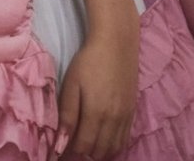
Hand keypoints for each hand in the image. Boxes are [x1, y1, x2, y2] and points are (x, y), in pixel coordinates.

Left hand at [53, 30, 137, 159]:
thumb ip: (67, 114)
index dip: (71, 153)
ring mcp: (126, 117)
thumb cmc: (88, 61)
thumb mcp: (71, 83)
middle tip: (72, 149)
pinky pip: (124, 139)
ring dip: (99, 152)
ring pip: (113, 148)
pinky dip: (113, 146)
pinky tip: (103, 141)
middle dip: (84, 154)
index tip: (61, 151)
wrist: (116, 44)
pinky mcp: (132, 112)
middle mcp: (114, 120)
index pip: (83, 147)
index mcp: (96, 114)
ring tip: (86, 146)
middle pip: (99, 151)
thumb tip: (61, 142)